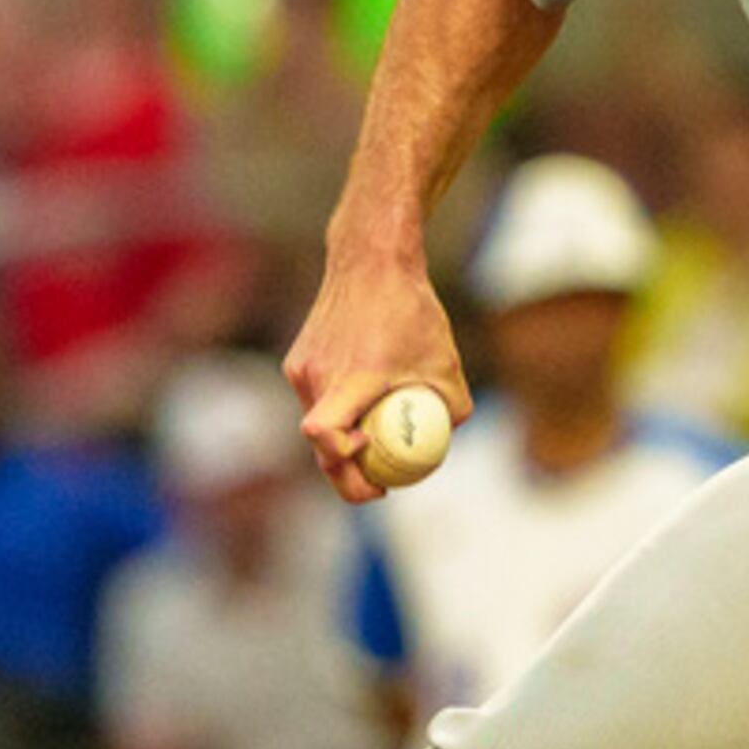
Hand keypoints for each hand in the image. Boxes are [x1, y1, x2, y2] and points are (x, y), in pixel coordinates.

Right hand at [284, 243, 470, 503]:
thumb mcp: (447, 363)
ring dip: (342, 441)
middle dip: (346, 475)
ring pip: (317, 423)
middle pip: (319, 446)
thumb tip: (444, 440)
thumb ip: (452, 408)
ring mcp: (301, 368)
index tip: (376, 473)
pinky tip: (365, 400)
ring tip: (376, 438)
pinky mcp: (296, 360)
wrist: (371, 261)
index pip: (325, 437)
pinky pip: (316, 401)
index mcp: (350, 378)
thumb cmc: (412, 311)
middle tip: (377, 487)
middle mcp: (316, 376)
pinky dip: (337, 412)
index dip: (345, 465)